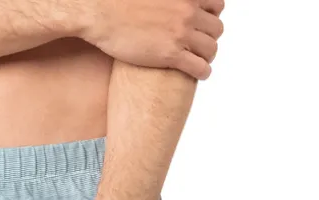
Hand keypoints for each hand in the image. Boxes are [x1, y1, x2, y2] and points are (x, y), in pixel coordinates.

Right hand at [80, 0, 223, 80]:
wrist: (100, 12)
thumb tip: (167, 2)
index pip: (217, 4)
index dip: (212, 15)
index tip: (204, 23)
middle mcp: (188, 10)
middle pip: (216, 28)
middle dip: (210, 37)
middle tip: (199, 45)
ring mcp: (181, 33)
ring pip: (211, 49)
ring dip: (207, 56)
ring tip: (199, 60)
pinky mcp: (171, 54)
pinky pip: (200, 67)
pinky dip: (203, 72)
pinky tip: (199, 74)